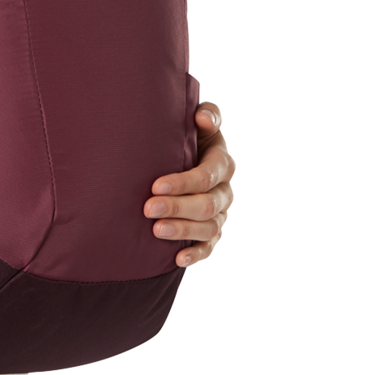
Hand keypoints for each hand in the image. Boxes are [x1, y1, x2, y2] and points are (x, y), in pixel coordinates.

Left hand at [144, 102, 235, 267]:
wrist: (179, 158)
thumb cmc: (183, 137)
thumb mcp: (195, 122)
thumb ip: (206, 115)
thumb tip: (202, 119)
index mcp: (221, 162)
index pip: (207, 175)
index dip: (184, 182)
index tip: (156, 186)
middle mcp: (224, 190)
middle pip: (207, 203)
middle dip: (178, 206)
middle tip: (149, 208)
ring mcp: (220, 214)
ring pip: (208, 227)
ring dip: (183, 230)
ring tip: (156, 230)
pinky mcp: (212, 232)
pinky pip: (210, 247)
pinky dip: (196, 254)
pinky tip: (177, 259)